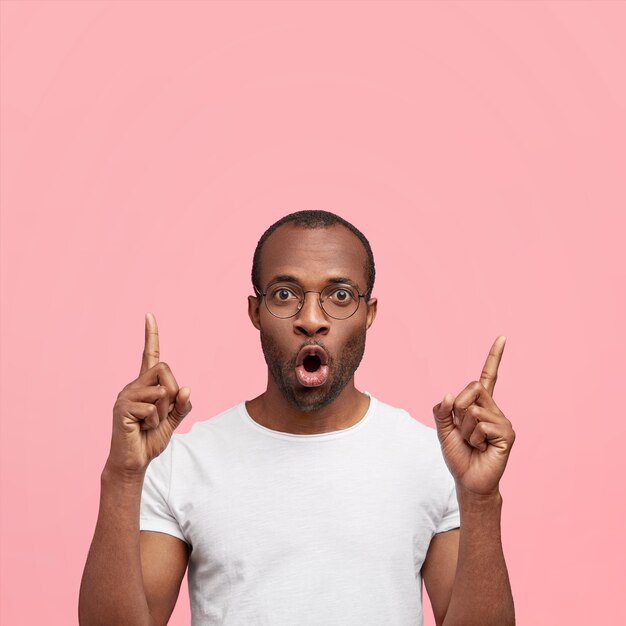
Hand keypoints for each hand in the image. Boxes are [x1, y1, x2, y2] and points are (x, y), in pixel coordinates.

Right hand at [106, 313, 191, 475]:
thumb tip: (186, 387)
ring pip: (161, 390)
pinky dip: (154, 422)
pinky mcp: (122, 408)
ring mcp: (126, 395)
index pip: (149, 355)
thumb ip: (182, 405)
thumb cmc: (150, 439)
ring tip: (149, 423)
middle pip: (165, 369)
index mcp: (146, 385)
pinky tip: (141, 428)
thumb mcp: (173, 420)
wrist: (134, 461)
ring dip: (164, 411)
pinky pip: (152, 408)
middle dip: (173, 392)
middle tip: (163, 413)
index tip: (149, 315)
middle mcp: (134, 385)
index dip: (151, 335)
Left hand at [433, 336, 514, 495]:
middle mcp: (493, 409)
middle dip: (458, 409)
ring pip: (473, 410)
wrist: (469, 481)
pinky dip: (475, 438)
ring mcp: (502, 420)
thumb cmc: (458, 455)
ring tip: (473, 443)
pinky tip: (482, 448)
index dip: (494, 357)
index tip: (502, 337)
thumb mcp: (442, 430)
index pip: (487, 376)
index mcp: (479, 405)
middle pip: (472, 389)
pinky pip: (482, 426)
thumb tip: (449, 394)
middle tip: (462, 430)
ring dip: (465, 429)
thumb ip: (441, 411)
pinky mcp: (507, 434)